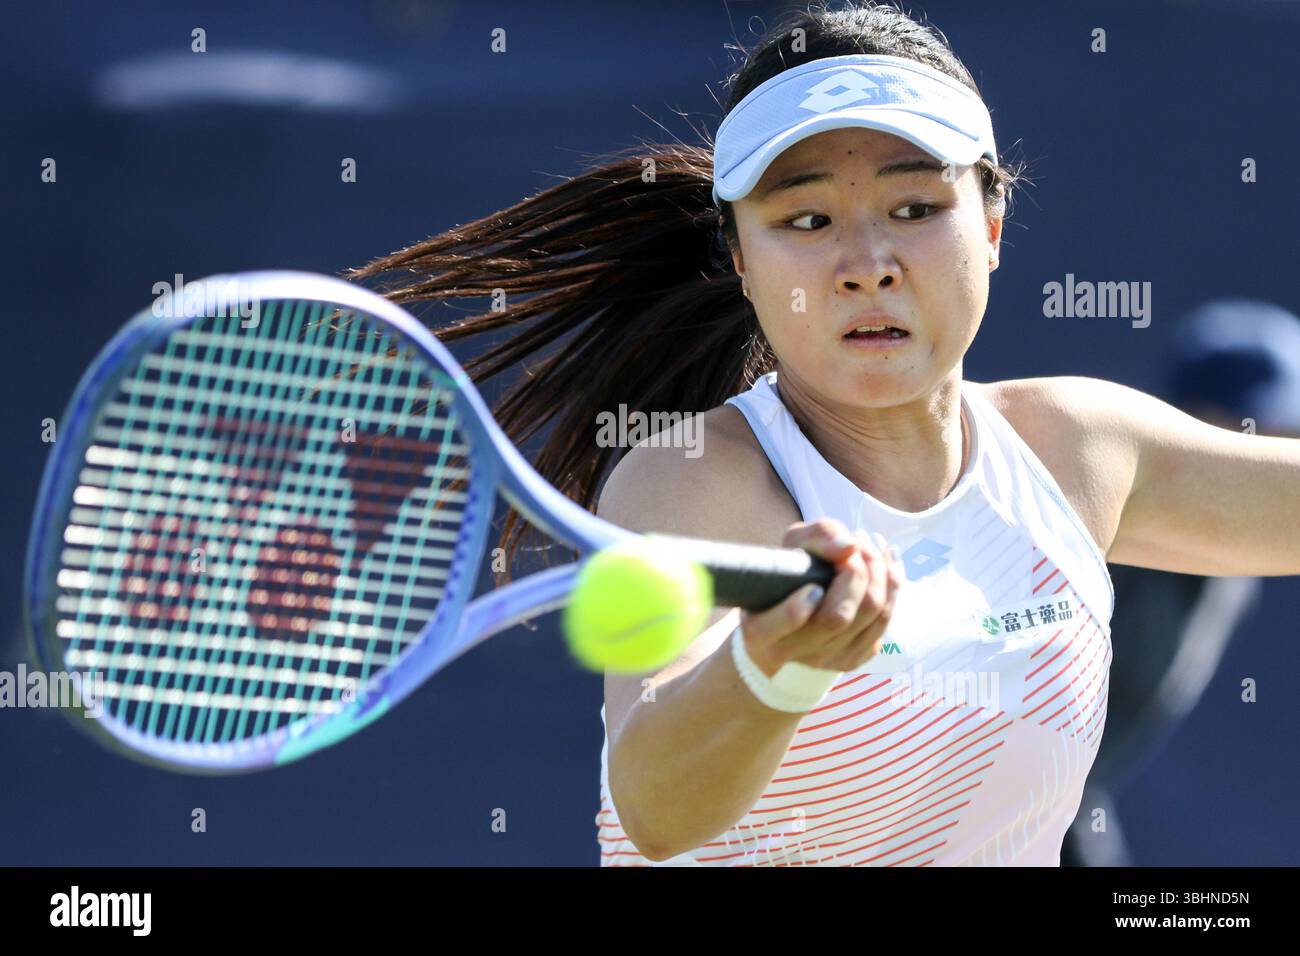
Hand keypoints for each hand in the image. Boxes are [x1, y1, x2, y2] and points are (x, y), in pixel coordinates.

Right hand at [738, 518, 902, 675]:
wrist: (791, 623)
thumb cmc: (787, 578)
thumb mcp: (790, 549)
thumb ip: (816, 537)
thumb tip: (849, 547)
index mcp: (761, 632)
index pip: (783, 626)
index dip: (797, 609)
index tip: (812, 585)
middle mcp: (793, 652)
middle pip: (837, 617)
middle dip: (856, 572)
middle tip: (857, 541)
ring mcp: (826, 660)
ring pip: (869, 618)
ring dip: (881, 573)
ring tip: (873, 546)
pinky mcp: (852, 661)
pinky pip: (884, 624)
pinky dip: (893, 587)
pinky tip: (887, 563)